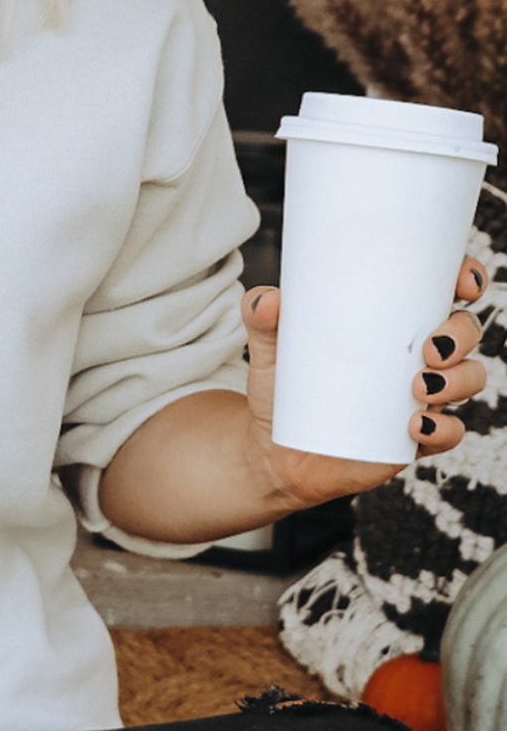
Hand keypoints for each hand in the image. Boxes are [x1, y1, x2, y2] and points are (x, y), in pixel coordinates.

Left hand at [241, 256, 489, 508]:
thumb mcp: (269, 347)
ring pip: (469, 378)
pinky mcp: (415, 438)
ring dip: (458, 380)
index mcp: (392, 321)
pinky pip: (449, 432)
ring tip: (419, 388)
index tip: (463, 283)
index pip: (443, 290)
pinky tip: (416, 425)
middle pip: (466, 331)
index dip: (466, 279)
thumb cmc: (282, 387)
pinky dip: (443, 428)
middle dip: (462, 334)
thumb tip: (269, 299)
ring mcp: (421, 396)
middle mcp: (417, 354)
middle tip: (430, 348)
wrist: (274, 451)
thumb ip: (262, 317)